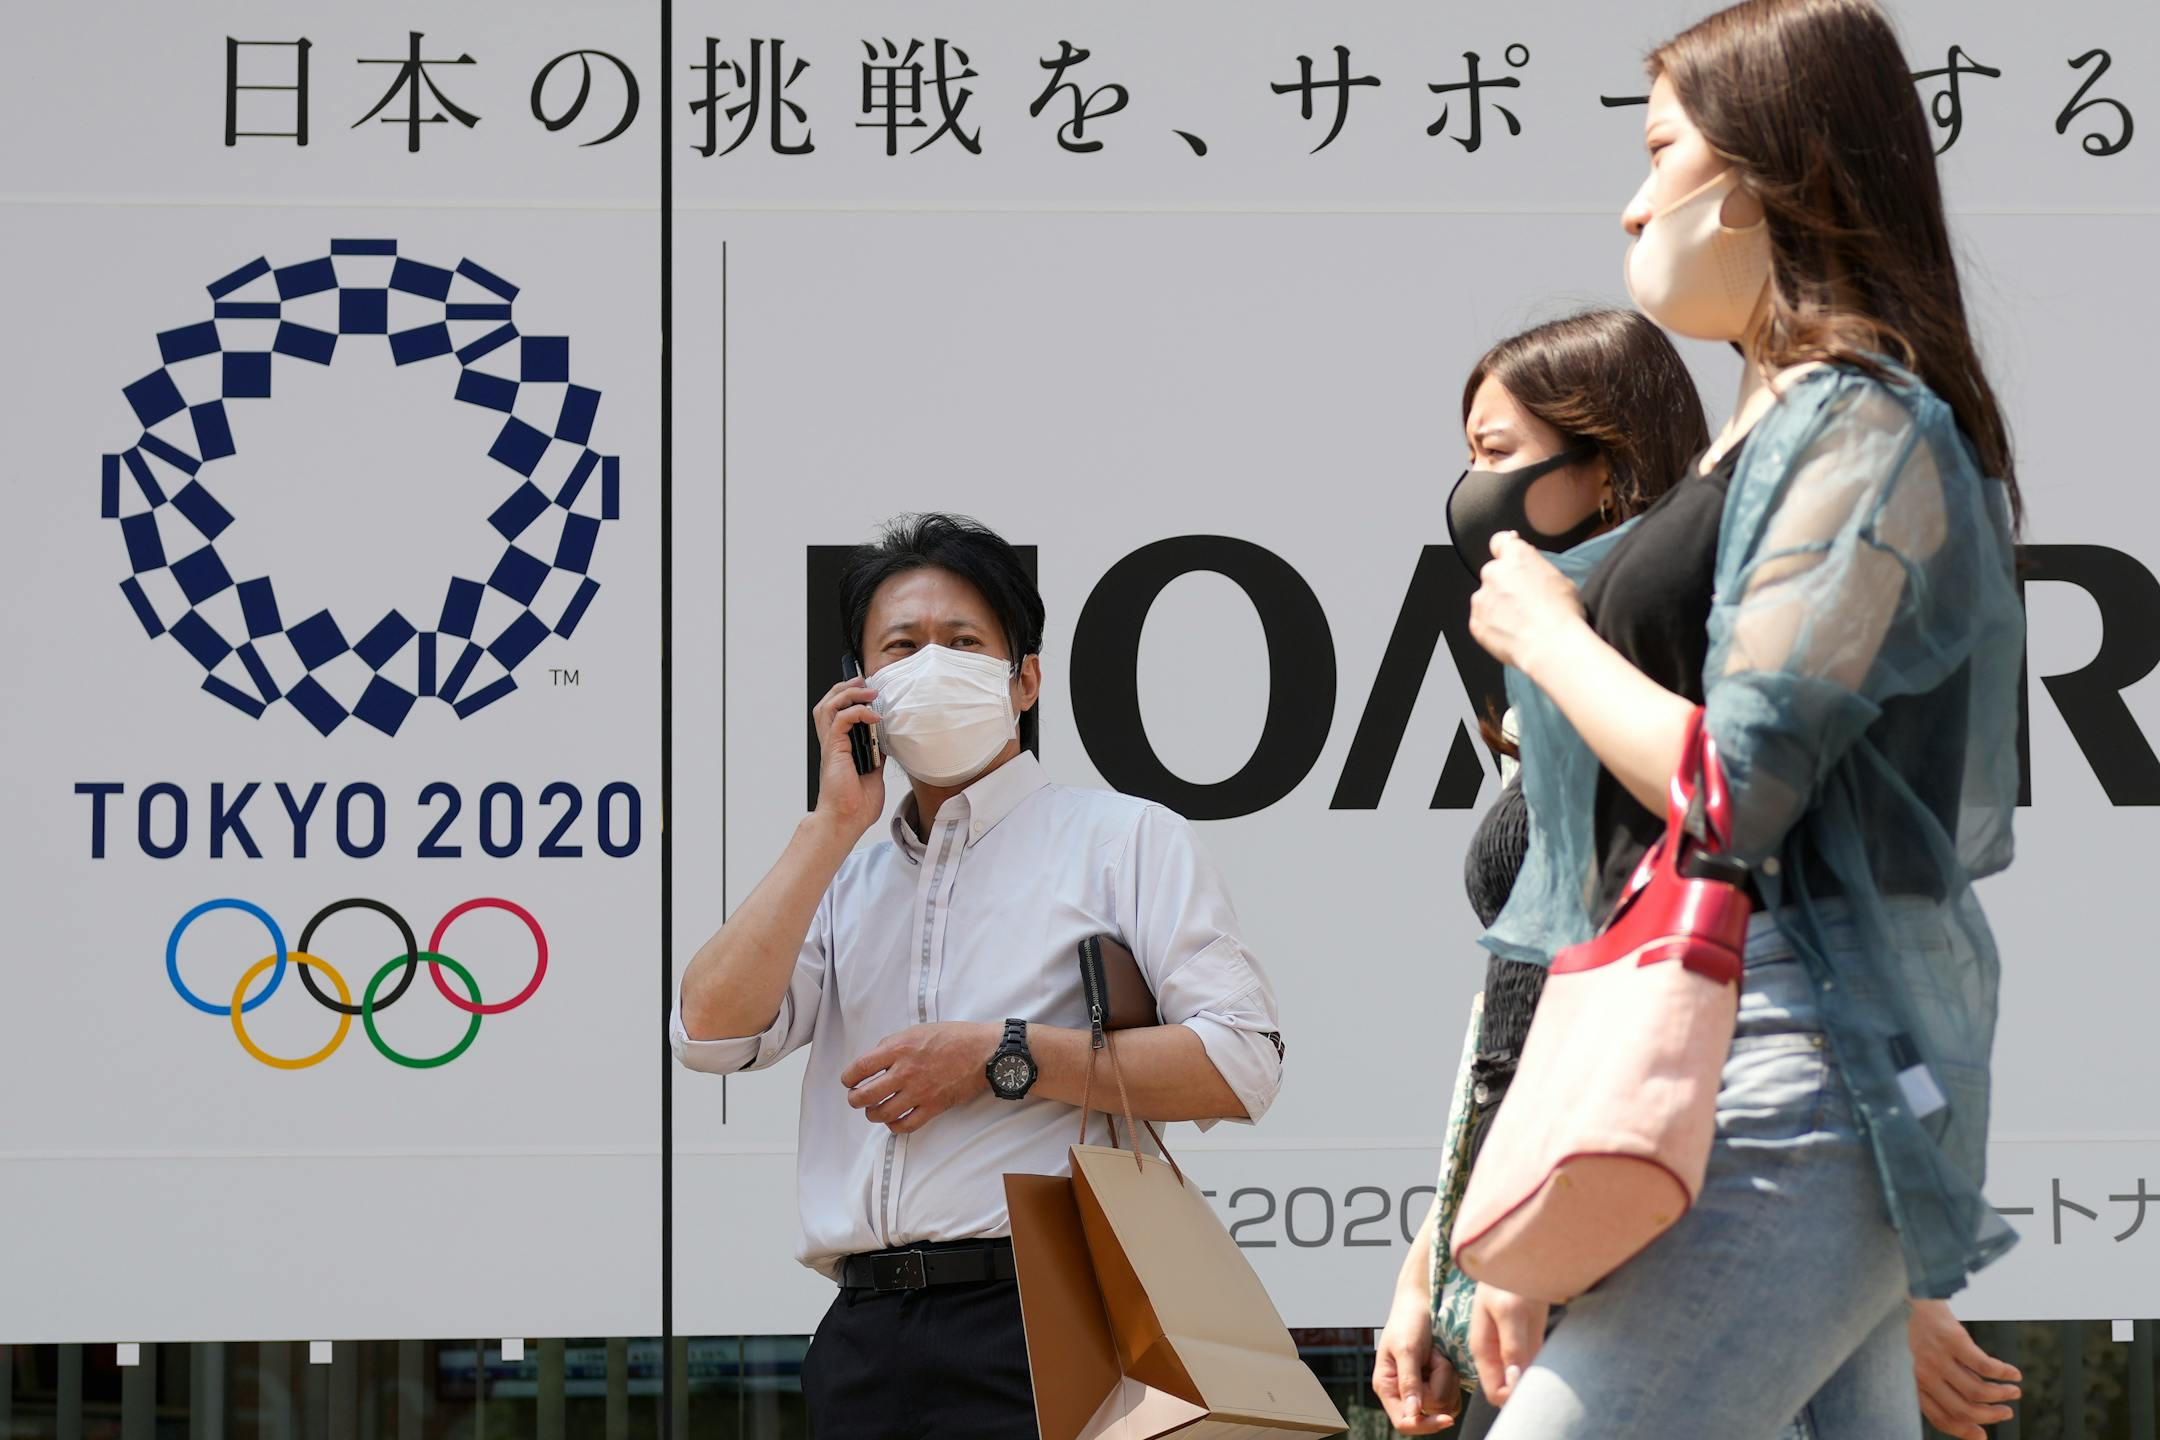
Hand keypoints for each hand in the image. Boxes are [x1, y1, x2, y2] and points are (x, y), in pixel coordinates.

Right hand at [811, 677, 885, 840]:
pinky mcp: (834, 750)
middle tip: (865, 682)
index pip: (838, 712)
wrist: (847, 821)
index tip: (869, 690)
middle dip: (845, 687)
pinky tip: (872, 716)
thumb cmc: (857, 804)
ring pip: (829, 706)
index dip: (849, 697)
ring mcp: (832, 746)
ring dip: (849, 694)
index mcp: (840, 746)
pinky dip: (856, 712)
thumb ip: (877, 755)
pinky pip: (840, 720)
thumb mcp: (875, 773)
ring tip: (868, 691)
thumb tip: (887, 741)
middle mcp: (833, 742)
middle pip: (828, 703)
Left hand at [841, 1022, 997, 1134]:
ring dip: (873, 1114)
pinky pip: (906, 1125)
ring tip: (874, 1110)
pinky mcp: (933, 1107)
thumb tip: (876, 1059)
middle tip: (857, 1098)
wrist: (983, 1052)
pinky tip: (894, 1121)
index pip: (860, 1067)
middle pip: (866, 1095)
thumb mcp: (917, 1030)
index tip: (849, 1081)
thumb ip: (893, 1044)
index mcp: (898, 1048)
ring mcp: (919, 1092)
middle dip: (855, 1100)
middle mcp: (905, 1071)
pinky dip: (894, 1127)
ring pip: (882, 1113)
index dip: (848, 1078)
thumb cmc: (953, 1037)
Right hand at [1372, 1281, 1459, 1431]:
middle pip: (1430, 1411)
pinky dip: (1453, 1378)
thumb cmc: (1407, 1321)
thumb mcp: (1407, 1350)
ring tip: (1436, 1356)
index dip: (1425, 1425)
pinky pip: (1453, 1395)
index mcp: (1387, 1386)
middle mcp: (1403, 1392)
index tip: (1446, 1418)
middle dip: (1439, 1384)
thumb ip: (1409, 1382)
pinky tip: (1442, 1360)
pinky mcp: (1435, 1384)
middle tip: (1433, 1358)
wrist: (1420, 1303)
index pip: (1404, 1422)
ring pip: (1444, 1404)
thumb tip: (1412, 1414)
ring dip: (1447, 1378)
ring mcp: (1421, 1389)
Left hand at [1468, 532, 1586, 675]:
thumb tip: (1532, 571)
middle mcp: (1494, 573)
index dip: (1504, 548)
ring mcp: (1481, 598)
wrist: (1551, 645)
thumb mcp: (1560, 579)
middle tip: (1524, 602)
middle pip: (1495, 573)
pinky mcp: (1476, 622)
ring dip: (1498, 606)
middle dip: (1505, 585)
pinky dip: (1492, 626)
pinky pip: (1482, 620)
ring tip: (1521, 623)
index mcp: (1516, 557)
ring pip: (1486, 598)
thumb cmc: (1562, 614)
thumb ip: (1537, 569)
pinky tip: (1512, 634)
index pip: (1501, 541)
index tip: (1507, 554)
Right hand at [1468, 1285, 1548, 1407]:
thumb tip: (1513, 1383)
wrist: (1521, 1257)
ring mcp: (1514, 1348)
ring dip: (1538, 1383)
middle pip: (1509, 1389)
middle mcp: (1497, 1353)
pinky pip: (1536, 1367)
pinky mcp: (1530, 1342)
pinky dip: (1546, 1372)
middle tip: (1547, 1387)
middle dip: (1526, 1393)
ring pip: (1524, 1380)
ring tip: (1555, 1378)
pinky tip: (1558, 1368)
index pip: (1494, 1392)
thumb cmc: (1509, 1280)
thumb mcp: (1510, 1312)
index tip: (1533, 1391)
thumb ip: (1511, 1348)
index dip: (1512, 1397)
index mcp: (1484, 1350)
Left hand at [1908, 1300, 2019, 1439]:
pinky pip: (1985, 1366)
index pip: (1940, 1417)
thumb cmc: (1927, 1338)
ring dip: (2001, 1395)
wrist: (1917, 1299)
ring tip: (2014, 1392)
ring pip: (1977, 1391)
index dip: (1963, 1431)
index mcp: (1918, 1384)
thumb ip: (1948, 1391)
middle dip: (1990, 1416)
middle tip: (2006, 1412)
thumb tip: (1979, 1425)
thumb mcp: (1929, 1367)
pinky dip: (2004, 1373)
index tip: (1983, 1436)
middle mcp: (1924, 1373)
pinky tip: (2014, 1373)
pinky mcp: (1953, 1340)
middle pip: (1963, 1409)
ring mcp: (1938, 1357)